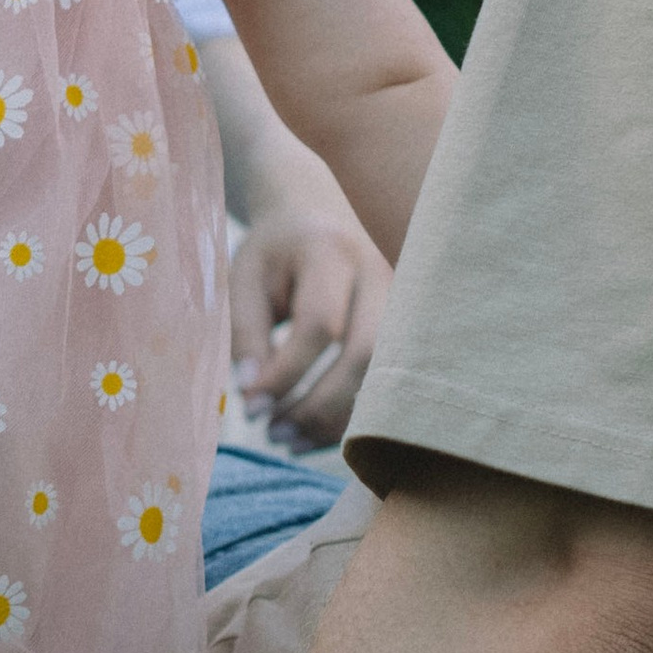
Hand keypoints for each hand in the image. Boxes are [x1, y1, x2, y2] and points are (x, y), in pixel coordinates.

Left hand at [229, 199, 390, 448]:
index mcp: (330, 252)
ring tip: (287, 439)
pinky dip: (350, 416)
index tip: (250, 406)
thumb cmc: (275, 252)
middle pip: (366, 353)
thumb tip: (254, 399)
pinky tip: (312, 433)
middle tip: (272, 434)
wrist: (317, 213)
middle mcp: (377, 273)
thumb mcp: (246, 278)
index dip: (285, 373)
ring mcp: (401, 301)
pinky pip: (386, 382)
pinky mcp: (406, 327)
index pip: (319, 323)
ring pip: (384, 374)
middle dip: (319, 405)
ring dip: (337, 418)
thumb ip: (246, 333)